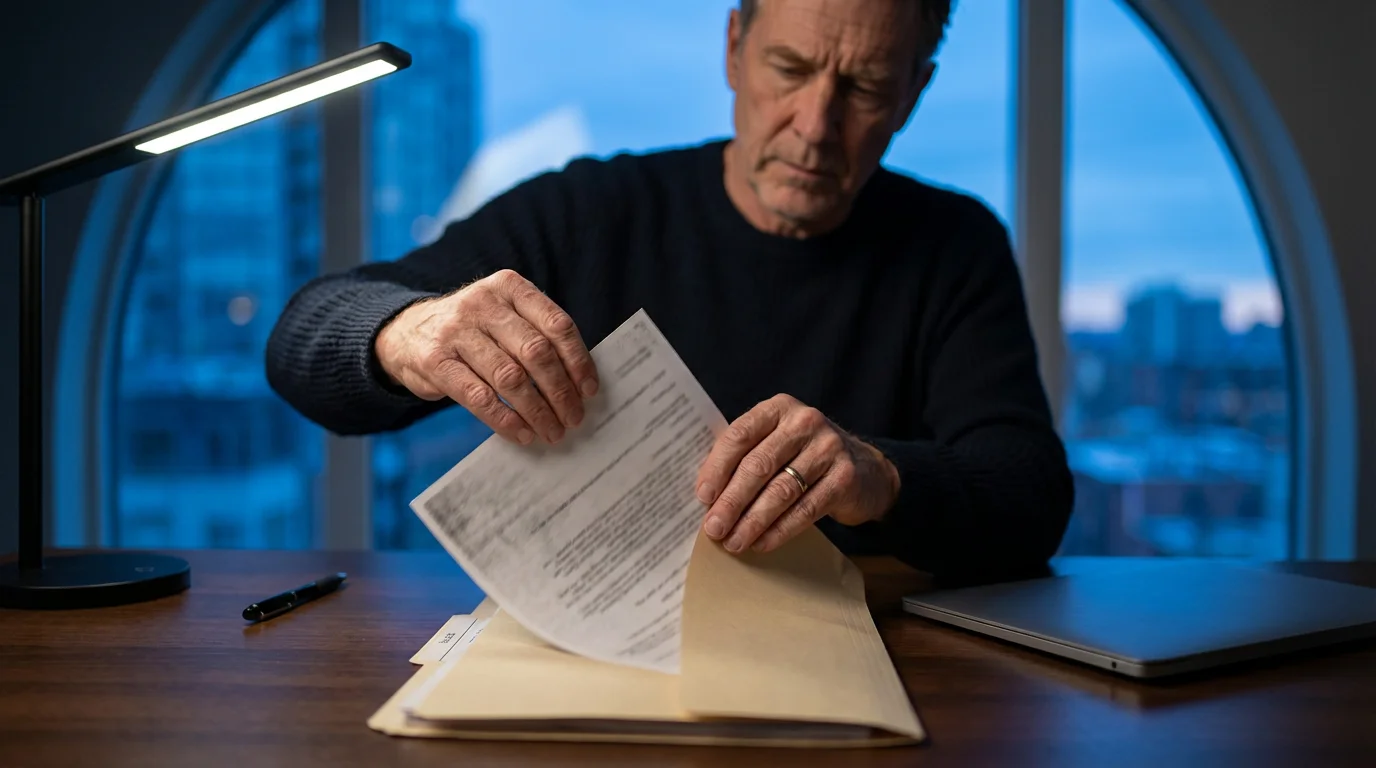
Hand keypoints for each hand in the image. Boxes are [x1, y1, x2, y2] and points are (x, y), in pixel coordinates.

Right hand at [374, 269, 598, 444]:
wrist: (405, 332)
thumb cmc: (472, 331)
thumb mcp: (503, 315)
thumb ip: (535, 334)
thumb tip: (579, 383)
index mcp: (509, 287)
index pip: (556, 324)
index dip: (578, 360)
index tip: (589, 390)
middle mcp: (482, 303)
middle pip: (536, 352)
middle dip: (560, 391)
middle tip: (574, 417)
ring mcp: (456, 331)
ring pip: (510, 377)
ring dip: (537, 410)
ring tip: (552, 430)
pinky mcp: (435, 361)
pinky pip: (479, 396)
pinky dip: (506, 419)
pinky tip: (522, 433)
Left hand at [695, 394, 900, 553]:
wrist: (866, 470)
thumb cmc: (804, 457)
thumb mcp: (777, 443)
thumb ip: (745, 457)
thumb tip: (706, 496)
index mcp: (778, 408)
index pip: (740, 434)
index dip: (717, 467)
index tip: (702, 497)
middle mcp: (804, 422)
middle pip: (759, 465)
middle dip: (732, 501)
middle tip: (714, 528)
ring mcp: (828, 448)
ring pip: (781, 490)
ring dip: (753, 521)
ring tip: (734, 542)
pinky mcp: (844, 478)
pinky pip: (806, 509)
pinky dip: (780, 530)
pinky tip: (762, 544)